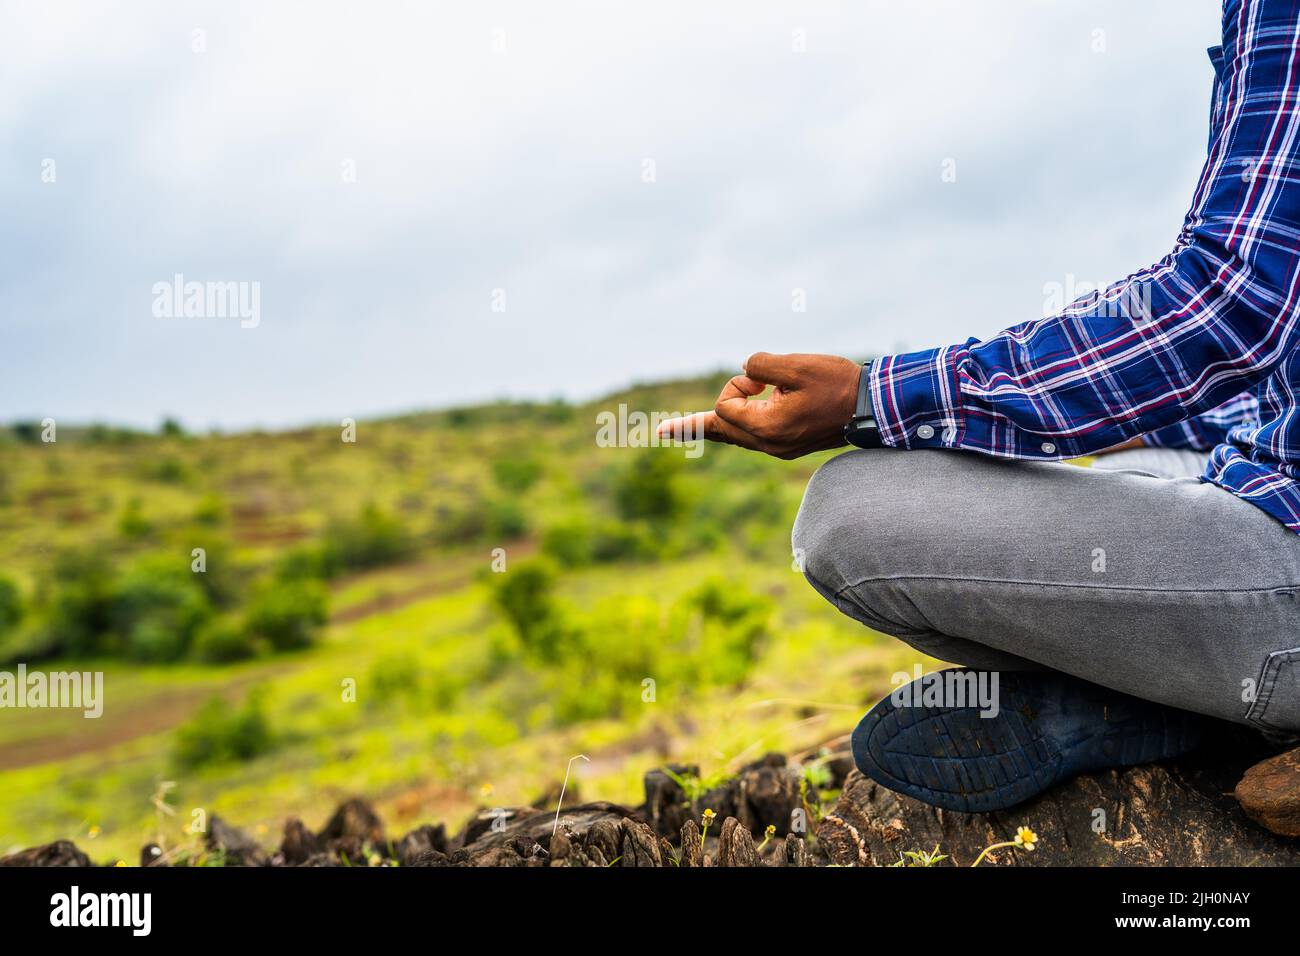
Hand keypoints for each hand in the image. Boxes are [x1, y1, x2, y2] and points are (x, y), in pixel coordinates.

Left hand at [656, 352, 861, 459]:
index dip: (736, 387)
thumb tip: (748, 373)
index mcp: (767, 428)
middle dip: (696, 424)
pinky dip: (737, 426)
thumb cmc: (837, 384)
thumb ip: (761, 365)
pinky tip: (717, 431)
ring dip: (716, 424)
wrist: (871, 407)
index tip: (761, 380)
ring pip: (735, 437)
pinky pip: (751, 439)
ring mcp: (779, 449)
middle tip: (660, 432)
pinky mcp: (788, 447)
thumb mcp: (795, 365)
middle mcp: (769, 445)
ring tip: (676, 433)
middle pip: (721, 431)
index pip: (725, 408)